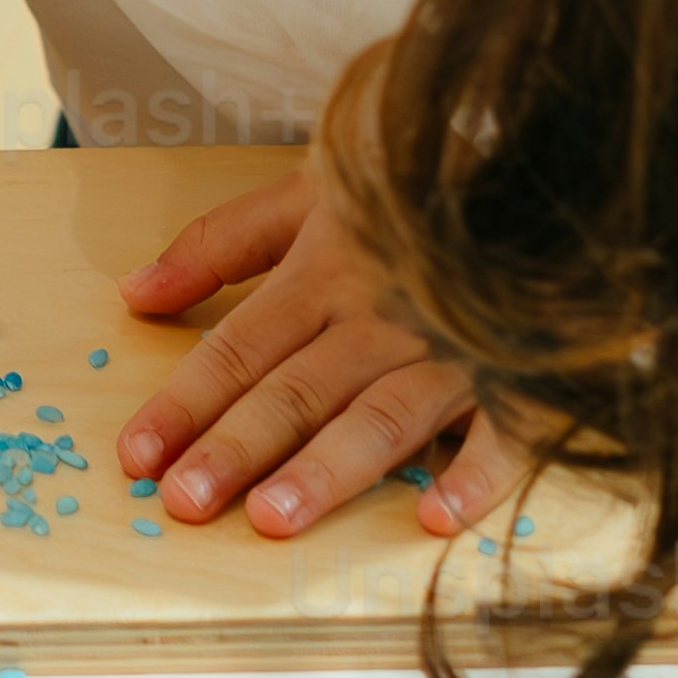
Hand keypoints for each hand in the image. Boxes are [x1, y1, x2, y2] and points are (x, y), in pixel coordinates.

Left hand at [112, 171, 529, 537]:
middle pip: (298, 389)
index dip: (185, 402)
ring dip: (326, 467)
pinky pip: (504, 427)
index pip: (240, 349)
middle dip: (237, 446)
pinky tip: (434, 515)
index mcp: (326, 272)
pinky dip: (473, 471)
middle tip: (183, 500)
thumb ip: (221, 243)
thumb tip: (136, 292)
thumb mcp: (307, 191)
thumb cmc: (416, 181)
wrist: (542, 160)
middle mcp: (381, 315)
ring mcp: (453, 346)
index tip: (136, 455)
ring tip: (273, 518)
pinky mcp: (523, 370)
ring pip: (381, 413)